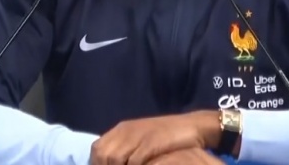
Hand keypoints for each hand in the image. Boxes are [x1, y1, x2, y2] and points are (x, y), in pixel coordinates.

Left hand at [90, 111, 220, 164]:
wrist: (191, 127)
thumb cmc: (167, 137)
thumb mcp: (143, 140)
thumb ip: (127, 150)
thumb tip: (110, 163)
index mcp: (123, 129)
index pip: (97, 148)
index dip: (96, 164)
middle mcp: (126, 131)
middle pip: (103, 155)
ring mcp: (138, 136)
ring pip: (114, 159)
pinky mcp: (150, 143)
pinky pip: (133, 162)